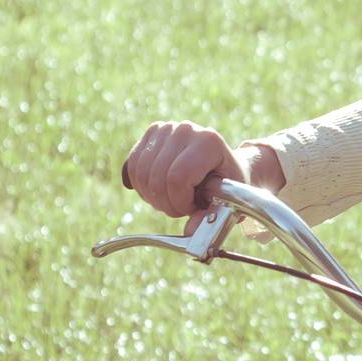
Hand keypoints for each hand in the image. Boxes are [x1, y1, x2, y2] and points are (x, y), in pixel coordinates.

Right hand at [122, 121, 278, 234]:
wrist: (224, 164)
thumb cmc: (228, 185)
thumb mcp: (227, 202)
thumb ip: (210, 217)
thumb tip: (190, 232)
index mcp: (209, 142)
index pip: (177, 178)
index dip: (179, 202)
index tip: (192, 208)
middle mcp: (186, 130)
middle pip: (157, 177)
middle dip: (166, 203)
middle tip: (181, 206)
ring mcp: (167, 129)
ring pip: (141, 173)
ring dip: (153, 196)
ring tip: (172, 198)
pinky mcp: (152, 133)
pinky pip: (133, 166)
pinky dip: (142, 185)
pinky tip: (158, 190)